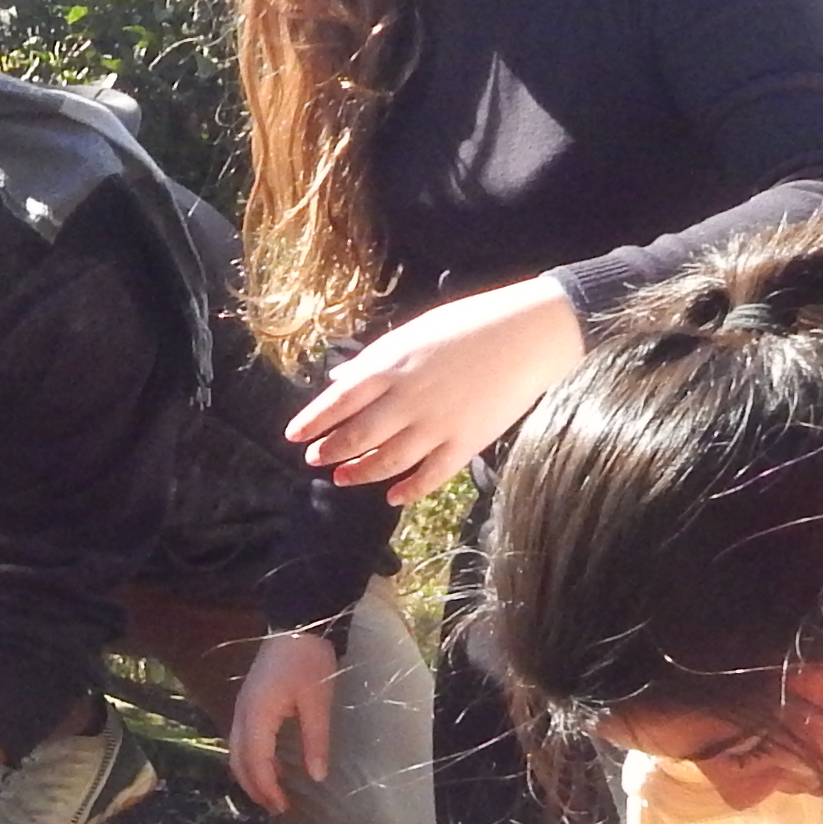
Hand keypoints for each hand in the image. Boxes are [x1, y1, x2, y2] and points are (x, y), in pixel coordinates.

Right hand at [228, 630, 340, 812]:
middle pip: (238, 761)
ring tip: (272, 792)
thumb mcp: (317, 702)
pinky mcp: (247, 703)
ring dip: (250, 775)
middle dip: (254, 788)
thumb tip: (317, 776)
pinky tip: (270, 765)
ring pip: (235, 751)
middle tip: (277, 807)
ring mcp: (241, 708)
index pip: (256, 762)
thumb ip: (315, 741)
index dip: (267, 788)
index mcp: (258, 715)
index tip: (283, 807)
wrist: (296, 624)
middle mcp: (242, 714)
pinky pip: (240, 740)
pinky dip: (250, 759)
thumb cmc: (308, 662)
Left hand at [282, 278, 588, 506]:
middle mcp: (407, 399)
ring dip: (360, 473)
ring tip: (342, 478)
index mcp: (391, 366)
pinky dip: (408, 490)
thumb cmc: (470, 325)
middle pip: (357, 435)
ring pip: (387, 460)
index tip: (294, 436)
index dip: (313, 421)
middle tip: (314, 460)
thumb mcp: (415, 332)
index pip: (339, 401)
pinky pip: (430, 476)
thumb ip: (375, 359)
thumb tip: (340, 379)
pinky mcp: (465, 443)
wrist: (528, 335)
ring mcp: (436, 425)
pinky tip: (393, 497)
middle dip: (331, 450)